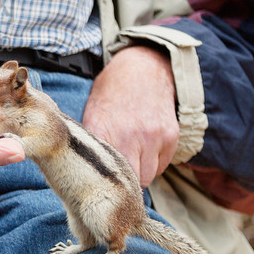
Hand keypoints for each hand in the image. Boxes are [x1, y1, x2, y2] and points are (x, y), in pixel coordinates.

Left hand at [82, 45, 178, 187]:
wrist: (142, 68)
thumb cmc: (111, 94)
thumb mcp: (91, 114)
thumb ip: (91, 144)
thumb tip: (82, 172)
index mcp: (102, 130)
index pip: (102, 175)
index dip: (102, 183)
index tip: (100, 185)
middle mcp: (129, 135)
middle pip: (128, 182)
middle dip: (123, 181)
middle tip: (118, 171)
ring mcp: (153, 137)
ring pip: (147, 177)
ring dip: (140, 172)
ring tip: (132, 155)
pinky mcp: (171, 137)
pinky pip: (162, 166)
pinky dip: (154, 162)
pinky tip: (146, 146)